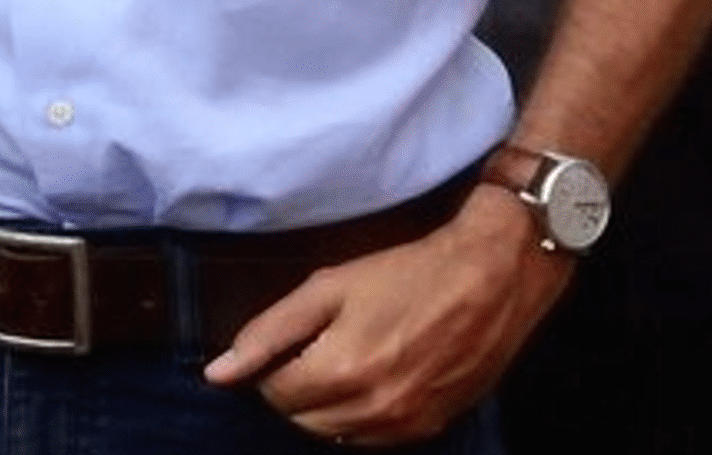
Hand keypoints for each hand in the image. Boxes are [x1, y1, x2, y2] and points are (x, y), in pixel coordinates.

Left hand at [202, 189, 566, 443]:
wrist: (492, 277)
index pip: (272, 392)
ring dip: (327, 405)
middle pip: (300, 419)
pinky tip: (375, 377)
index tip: (293, 340)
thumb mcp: (329, 287)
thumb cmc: (410, 272)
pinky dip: (361, 416)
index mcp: (338, 371)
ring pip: (334, 433)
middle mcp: (369, 408)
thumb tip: (219, 372)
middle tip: (318, 347)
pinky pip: (372, 439)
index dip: (273, 364)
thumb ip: (268, 332)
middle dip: (297, 387)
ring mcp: (401, 423)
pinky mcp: (429, 427)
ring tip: (347, 359)